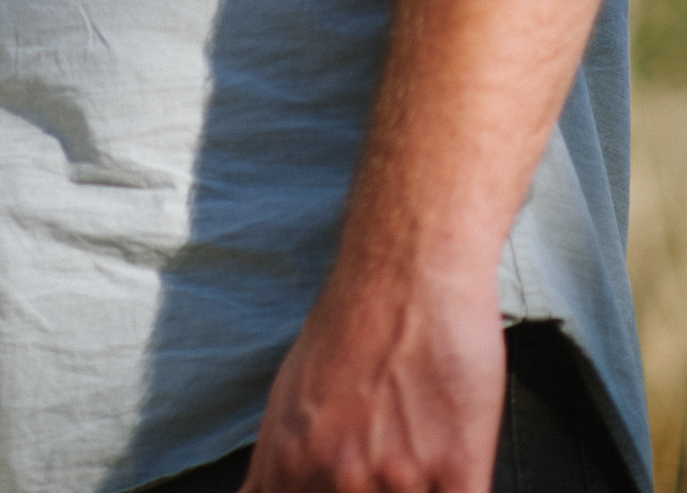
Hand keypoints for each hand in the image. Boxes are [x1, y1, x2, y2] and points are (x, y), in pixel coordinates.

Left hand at [243, 259, 504, 492]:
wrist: (406, 267)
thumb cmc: (349, 321)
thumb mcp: (288, 396)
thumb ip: (280, 465)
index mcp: (290, 462)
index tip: (335, 490)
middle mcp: (339, 478)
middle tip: (378, 473)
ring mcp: (398, 479)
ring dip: (413, 491)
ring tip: (414, 462)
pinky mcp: (456, 470)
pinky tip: (452, 478)